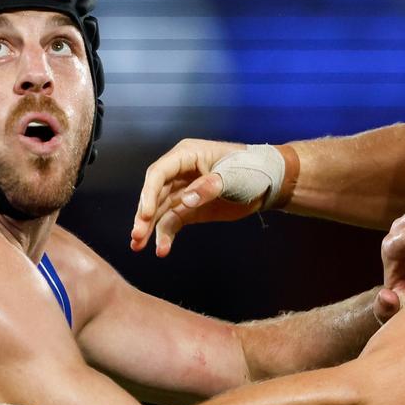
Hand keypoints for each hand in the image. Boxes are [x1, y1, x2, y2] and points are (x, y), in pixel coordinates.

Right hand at [131, 139, 255, 256]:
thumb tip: (185, 200)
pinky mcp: (189, 209)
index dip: (148, 193)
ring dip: (148, 228)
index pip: (159, 173)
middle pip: (153, 193)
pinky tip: (162, 249)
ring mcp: (182, 191)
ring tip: (138, 246)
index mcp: (186, 155)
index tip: (145, 215)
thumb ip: (209, 187)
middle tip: (136, 235)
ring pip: (158, 210)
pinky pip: (172, 222)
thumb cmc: (251, 169)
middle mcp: (179, 172)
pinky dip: (165, 235)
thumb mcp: (232, 175)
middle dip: (143, 215)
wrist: (268, 183)